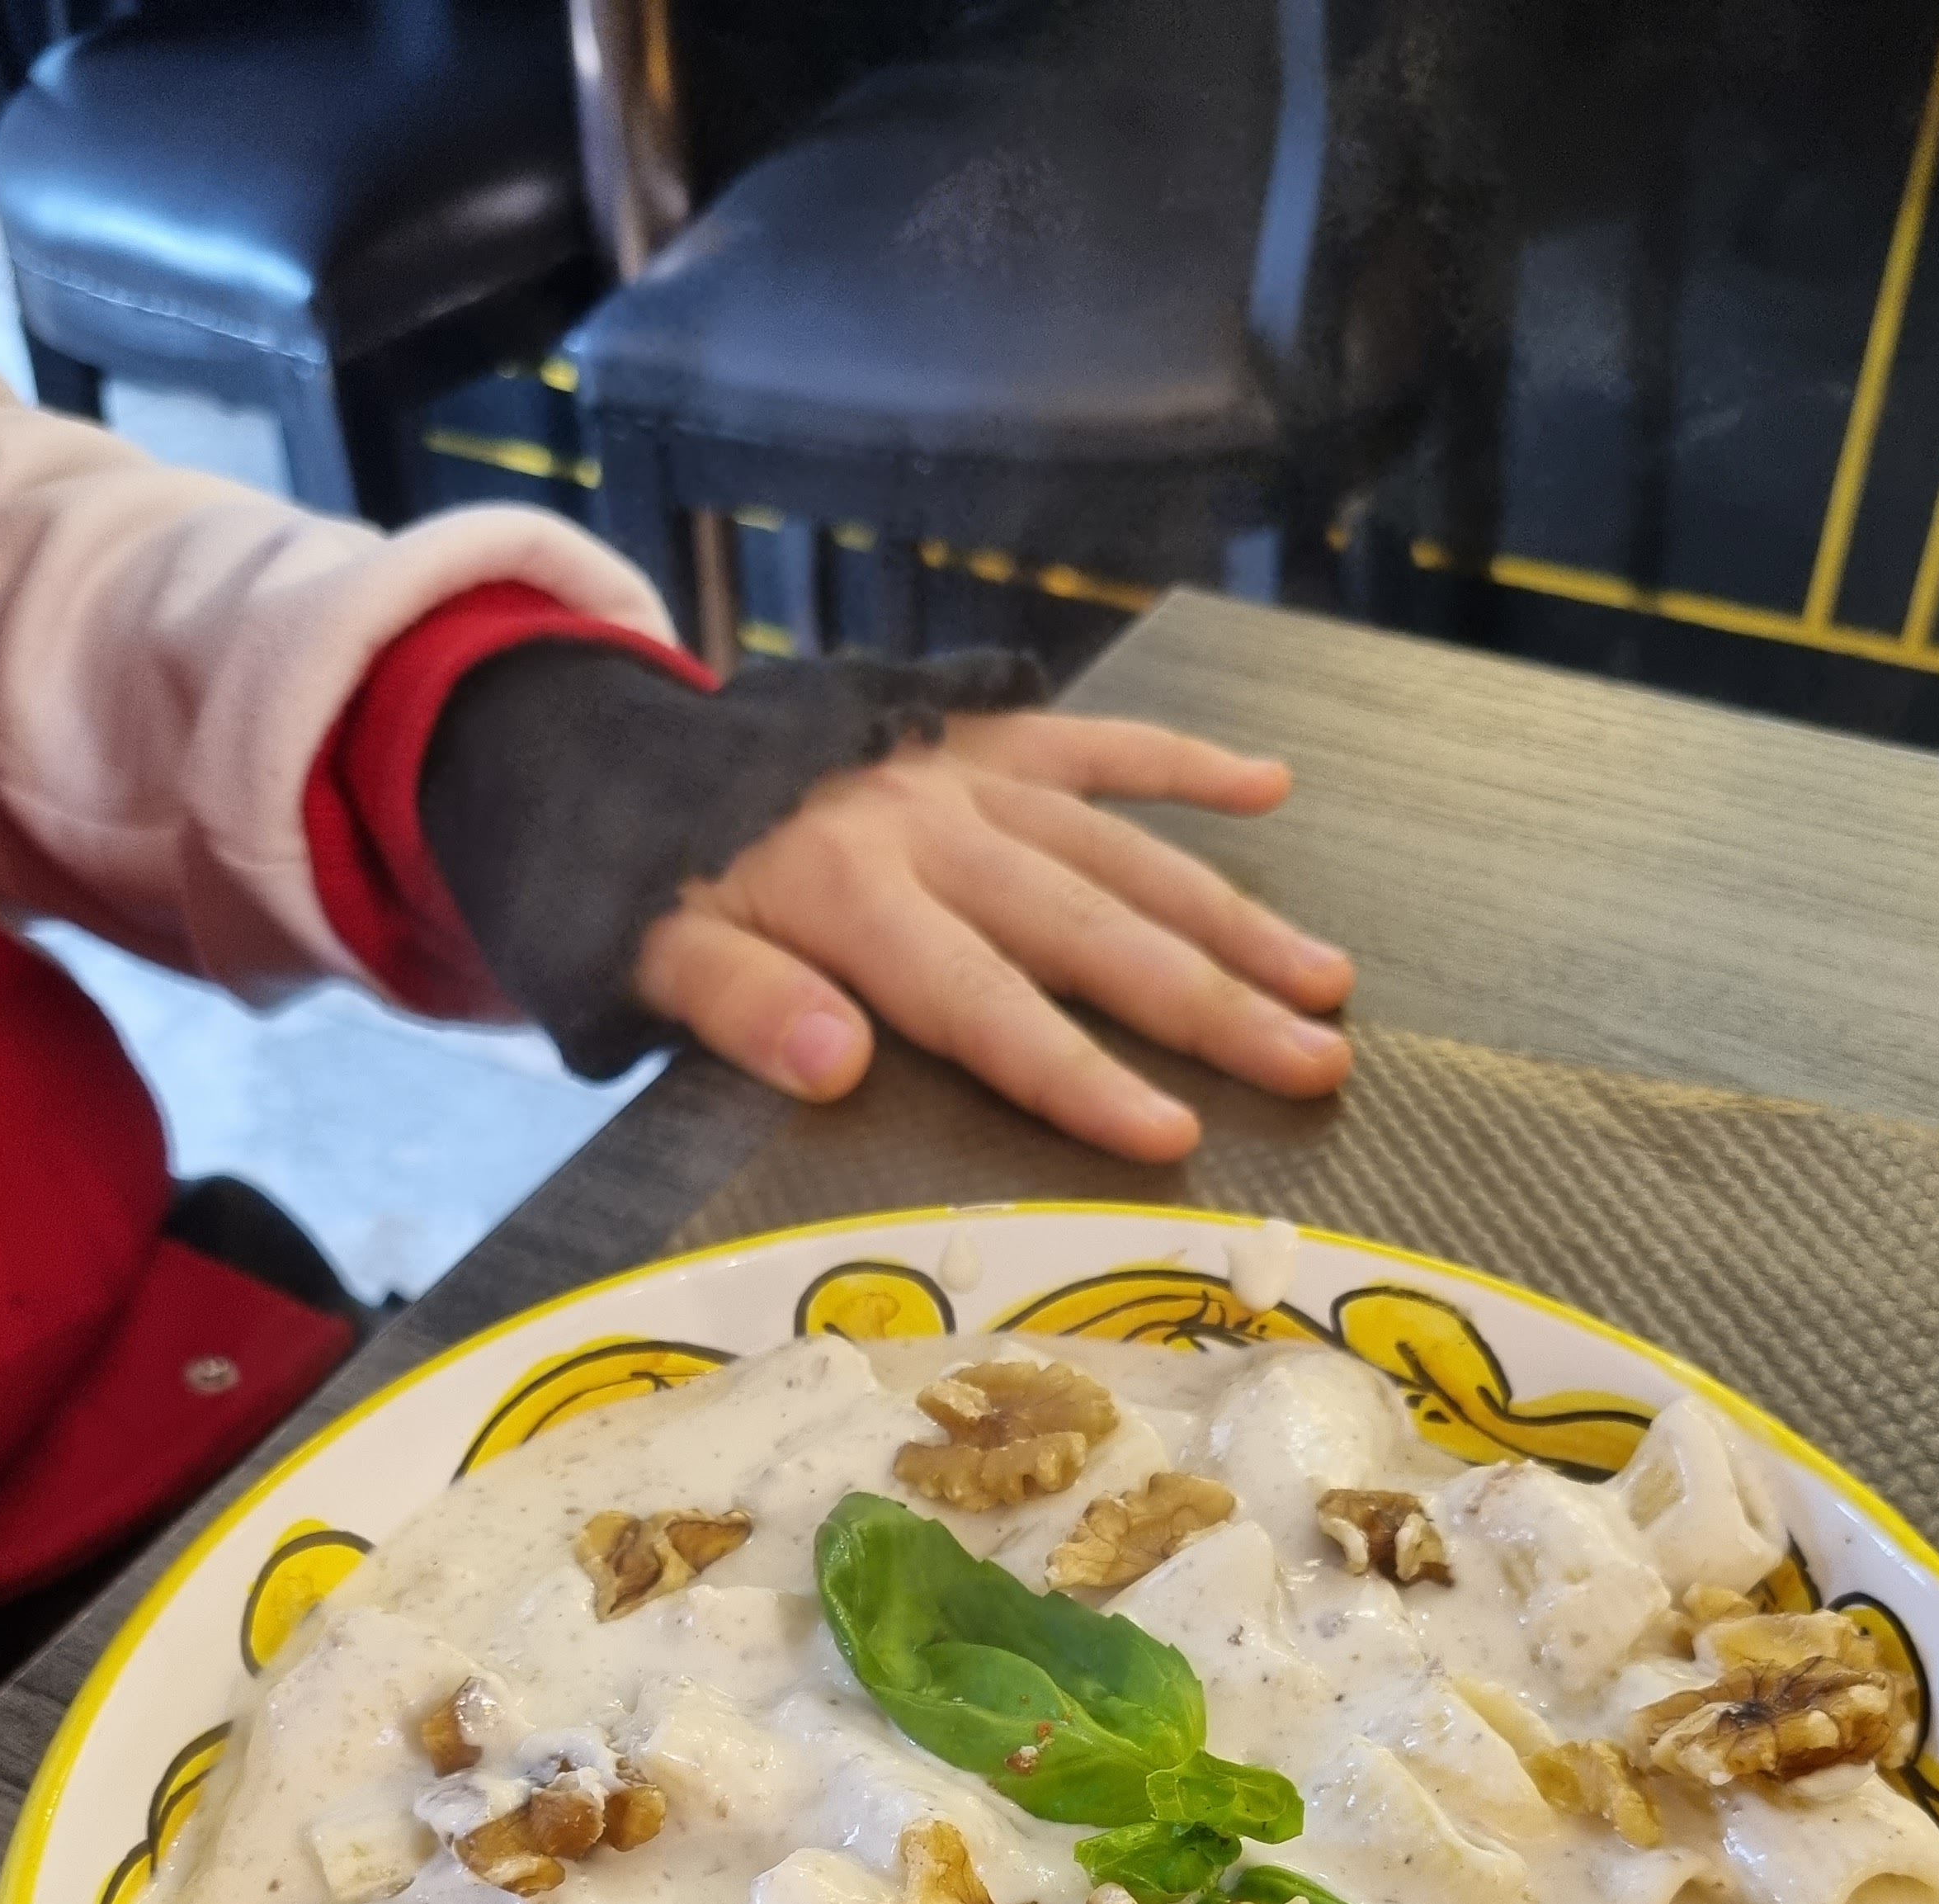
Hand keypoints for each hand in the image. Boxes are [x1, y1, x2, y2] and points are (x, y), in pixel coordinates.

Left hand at [633, 714, 1353, 1161]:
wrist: (611, 751)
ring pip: (1120, 850)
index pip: (987, 1009)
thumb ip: (745, 1007)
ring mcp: (964, 772)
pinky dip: (1179, 759)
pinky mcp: (977, 731)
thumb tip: (841, 1067)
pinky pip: (1092, 740)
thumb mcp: (650, 959)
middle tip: (1316, 1065)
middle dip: (1211, 1004)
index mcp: (853, 898)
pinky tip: (1272, 787)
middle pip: (1091, 931)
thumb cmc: (647, 888)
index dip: (1080, 1077)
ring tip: (1327, 979)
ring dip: (1230, 914)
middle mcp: (930, 830)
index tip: (1174, 1137)